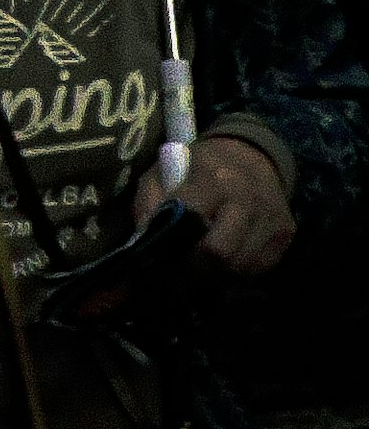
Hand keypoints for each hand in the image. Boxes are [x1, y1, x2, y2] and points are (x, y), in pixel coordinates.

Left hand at [147, 130, 293, 275]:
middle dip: (195, 268)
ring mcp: (272, 218)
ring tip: (202, 262)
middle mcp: (248, 200)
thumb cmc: (197, 168)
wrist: (253, 155)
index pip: (194, 228)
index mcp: (214, 181)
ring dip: (216, 273)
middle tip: (181, 267)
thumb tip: (142, 244)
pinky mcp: (286, 233)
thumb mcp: (161, 174)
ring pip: (239, 268)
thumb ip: (149, 207)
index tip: (162, 256)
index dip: (174, 249)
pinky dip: (237, 271)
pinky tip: (225, 258)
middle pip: (220, 255)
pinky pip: (258, 268)